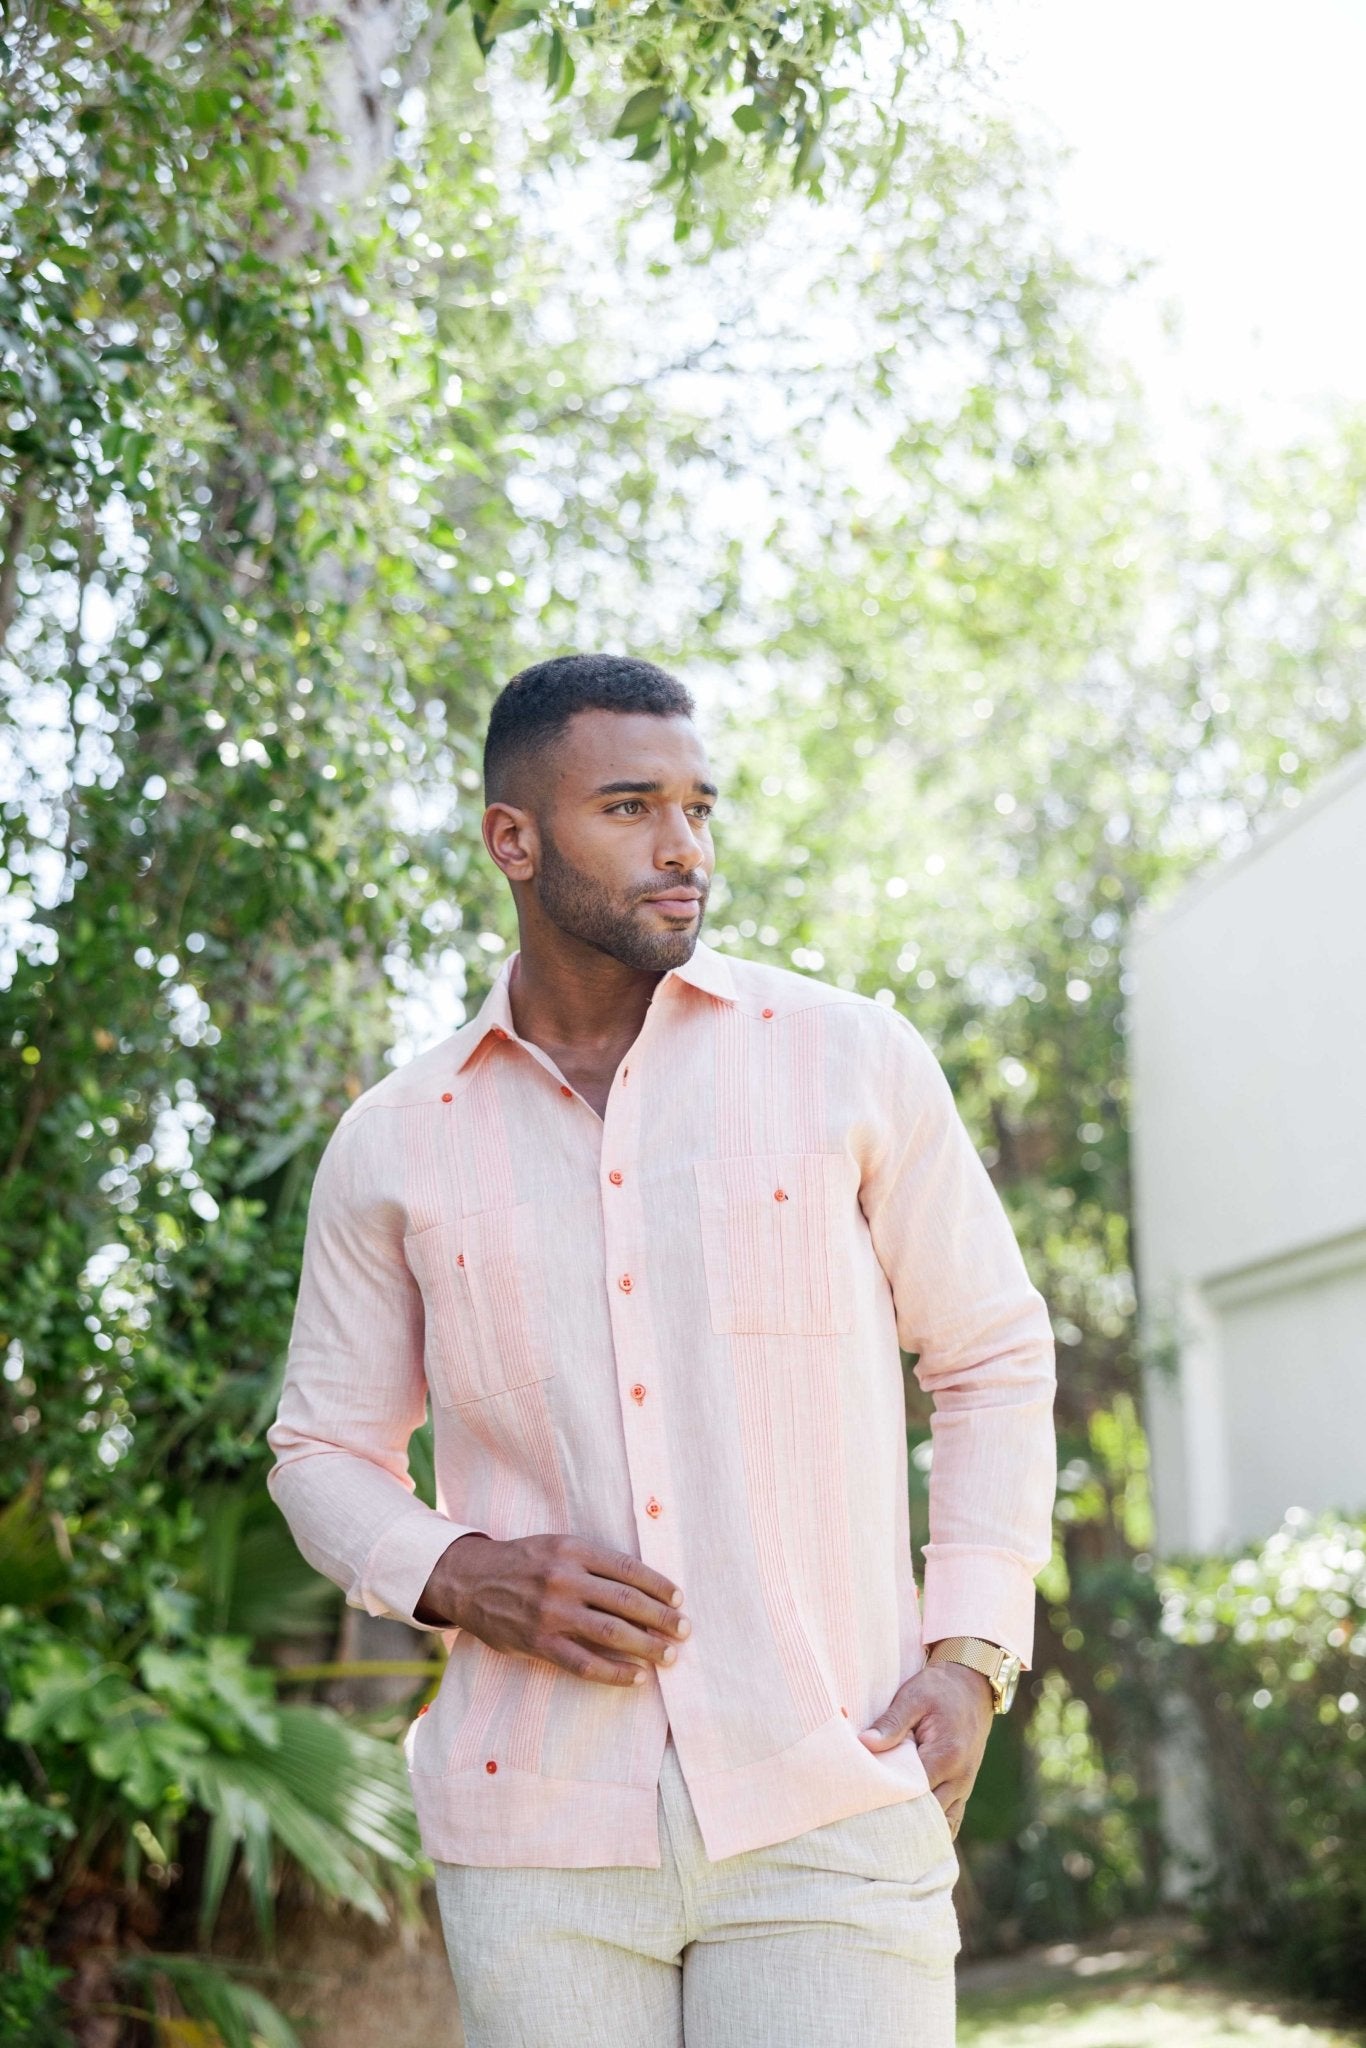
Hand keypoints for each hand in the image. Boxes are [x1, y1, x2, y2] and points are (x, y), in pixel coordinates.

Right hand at [415, 1532, 689, 1686]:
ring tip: (670, 1656)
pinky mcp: (538, 1643)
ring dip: (647, 1646)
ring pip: (611, 1632)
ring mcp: (551, 1613)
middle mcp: (564, 1579)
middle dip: (662, 1618)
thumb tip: (640, 1584)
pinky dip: (615, 1672)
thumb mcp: (556, 1544)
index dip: (658, 1585)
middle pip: (626, 1601)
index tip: (679, 1598)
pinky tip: (636, 1677)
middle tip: (685, 1630)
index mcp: (572, 1549)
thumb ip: (592, 1560)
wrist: (470, 1580)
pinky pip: (584, 1663)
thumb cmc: (523, 1562)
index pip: (628, 1568)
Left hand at [858, 1660, 993, 1836]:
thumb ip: (890, 1723)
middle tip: (868, 1823)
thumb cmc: (939, 1690)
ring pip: (940, 1823)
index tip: (863, 1802)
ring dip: (916, 1827)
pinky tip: (910, 1832)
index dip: (888, 1799)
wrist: (971, 1687)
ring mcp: (964, 1788)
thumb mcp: (913, 1697)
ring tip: (886, 1831)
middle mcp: (959, 1779)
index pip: (913, 1792)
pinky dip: (931, 1827)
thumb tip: (864, 1744)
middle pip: (927, 1814)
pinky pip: (950, 1820)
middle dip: (900, 1819)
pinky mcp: (963, 1790)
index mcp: (947, 1756)